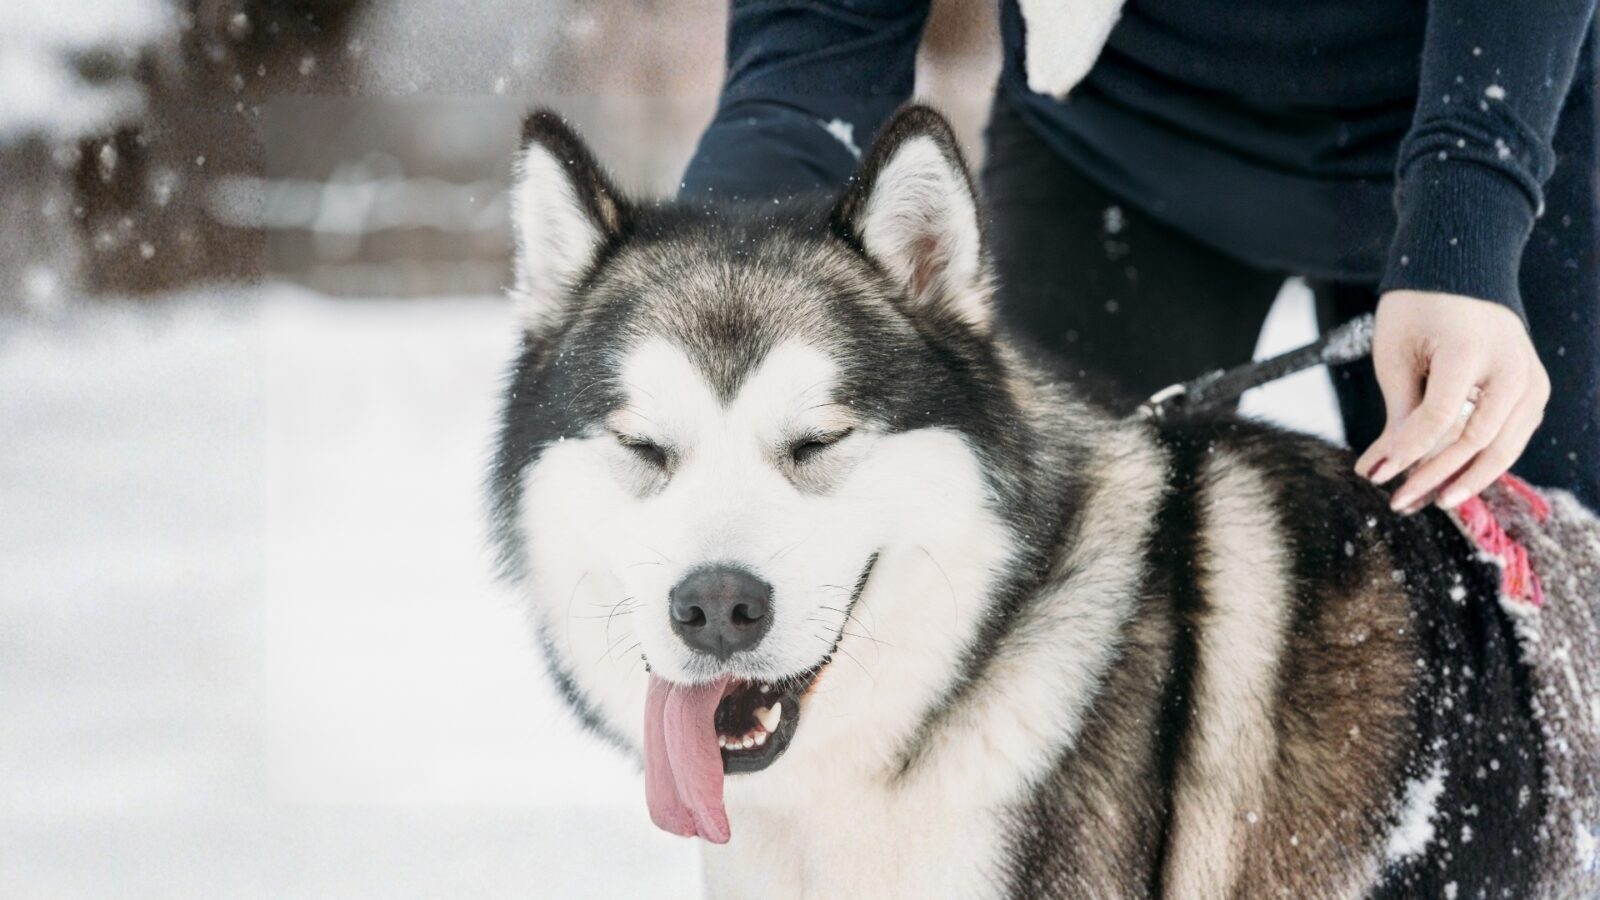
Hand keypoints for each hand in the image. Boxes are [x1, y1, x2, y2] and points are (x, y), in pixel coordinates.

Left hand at [1354, 290, 1548, 513]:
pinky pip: (1513, 437)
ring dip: (1465, 479)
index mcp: (1470, 350)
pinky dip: (1484, 462)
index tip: (1379, 477)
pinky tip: (1454, 480)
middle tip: (1400, 502)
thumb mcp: (1395, 353)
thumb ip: (1398, 412)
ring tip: (1428, 500)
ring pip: (1503, 447)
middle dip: (1435, 476)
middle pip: (1476, 440)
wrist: (1463, 272)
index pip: (1439, 417)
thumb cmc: (1419, 309)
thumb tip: (1382, 467)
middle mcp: (1511, 367)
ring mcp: (1530, 379)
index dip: (1409, 452)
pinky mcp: (1535, 389)